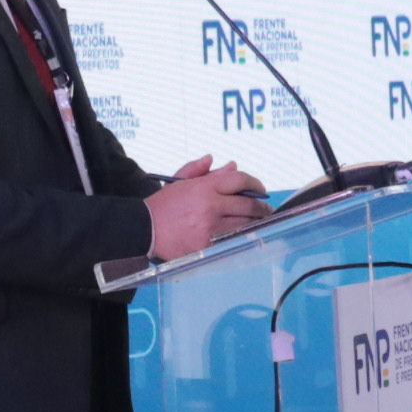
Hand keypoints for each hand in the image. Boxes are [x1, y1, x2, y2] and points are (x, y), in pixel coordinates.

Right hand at [146, 160, 267, 259]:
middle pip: (248, 204)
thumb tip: (231, 166)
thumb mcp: (180, 181)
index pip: (239, 180)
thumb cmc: (163, 205)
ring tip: (260, 220)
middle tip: (266, 208)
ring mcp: (210, 228)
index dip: (255, 182)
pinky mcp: (207, 246)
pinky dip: (240, 236)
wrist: (144, 229)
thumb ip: (204, 171)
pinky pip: (231, 239)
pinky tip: (244, 233)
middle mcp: (210, 206)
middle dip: (262, 206)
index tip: (260, 188)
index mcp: (204, 188)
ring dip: (255, 222)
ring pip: (244, 224)